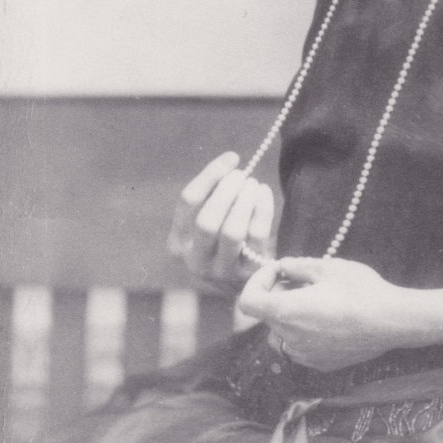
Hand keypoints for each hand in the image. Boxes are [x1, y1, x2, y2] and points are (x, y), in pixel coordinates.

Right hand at [168, 151, 274, 287]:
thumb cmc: (225, 244)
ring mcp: (222, 271)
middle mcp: (195, 261)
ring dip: (245, 201)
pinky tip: (264, 192)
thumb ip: (211, 198)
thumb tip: (230, 161)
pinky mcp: (249, 274)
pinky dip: (263, 208)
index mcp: (178, 243)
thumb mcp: (208, 226)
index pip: (188, 202)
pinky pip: (257, 235)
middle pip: (207, 220)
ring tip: (253, 183)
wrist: (246, 285)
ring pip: (232, 231)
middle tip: (241, 174)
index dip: (211, 174)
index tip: (231, 157)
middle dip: (226, 191)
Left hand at [238, 257, 410, 370]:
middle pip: (268, 315)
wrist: (393, 321)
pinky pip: (302, 346)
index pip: (248, 301)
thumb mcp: (329, 268)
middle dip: (279, 295)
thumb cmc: (361, 290)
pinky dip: (307, 331)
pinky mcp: (320, 364)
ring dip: (292, 315)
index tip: (278, 272)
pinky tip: (331, 317)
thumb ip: (299, 267)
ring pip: (284, 332)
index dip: (257, 283)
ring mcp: (305, 355)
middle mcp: (290, 338)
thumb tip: (284, 266)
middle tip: (303, 280)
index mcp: (286, 311)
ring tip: (318, 299)